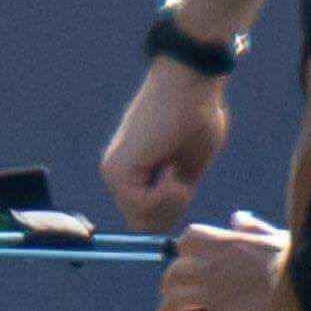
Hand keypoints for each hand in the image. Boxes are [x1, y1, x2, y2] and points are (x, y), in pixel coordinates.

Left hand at [100, 58, 230, 231]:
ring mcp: (114, 174)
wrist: (190, 85)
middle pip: (144, 226)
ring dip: (169, 204)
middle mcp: (118, 176)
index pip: (148, 219)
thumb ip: (173, 194)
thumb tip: (168, 215)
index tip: (185, 186)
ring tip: (176, 172)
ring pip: (142, 222)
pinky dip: (164, 196)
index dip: (173, 213)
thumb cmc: (197, 117)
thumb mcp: (189, 168)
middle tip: (183, 183)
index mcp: (135, 175)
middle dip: (171, 212)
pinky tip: (169, 169)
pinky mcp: (116, 170)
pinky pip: (141, 207)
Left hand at [156, 214, 297, 310]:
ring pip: (173, 300)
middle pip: (174, 272)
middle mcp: (212, 267)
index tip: (185, 259)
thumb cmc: (301, 260)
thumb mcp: (276, 236)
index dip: (184, 251)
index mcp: (225, 244)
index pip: (187, 240)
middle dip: (169, 283)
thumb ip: (252, 227)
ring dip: (166, 308)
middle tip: (169, 292)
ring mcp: (212, 295)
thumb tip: (235, 218)